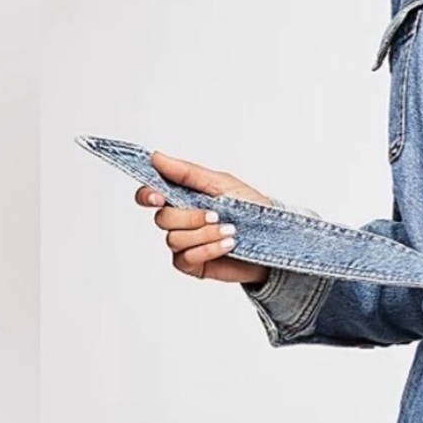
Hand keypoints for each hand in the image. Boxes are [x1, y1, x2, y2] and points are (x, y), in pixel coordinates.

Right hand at [133, 149, 273, 283]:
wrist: (275, 239)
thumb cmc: (252, 208)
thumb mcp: (221, 184)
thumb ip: (187, 172)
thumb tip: (156, 157)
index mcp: (184, 197)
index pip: (151, 195)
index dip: (147, 195)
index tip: (158, 197)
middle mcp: (181, 220)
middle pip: (162, 218)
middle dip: (189, 217)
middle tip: (216, 215)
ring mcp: (185, 243)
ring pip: (173, 239)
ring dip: (204, 234)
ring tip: (230, 231)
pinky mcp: (193, 264)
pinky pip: (185, 258)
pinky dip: (208, 249)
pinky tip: (228, 245)